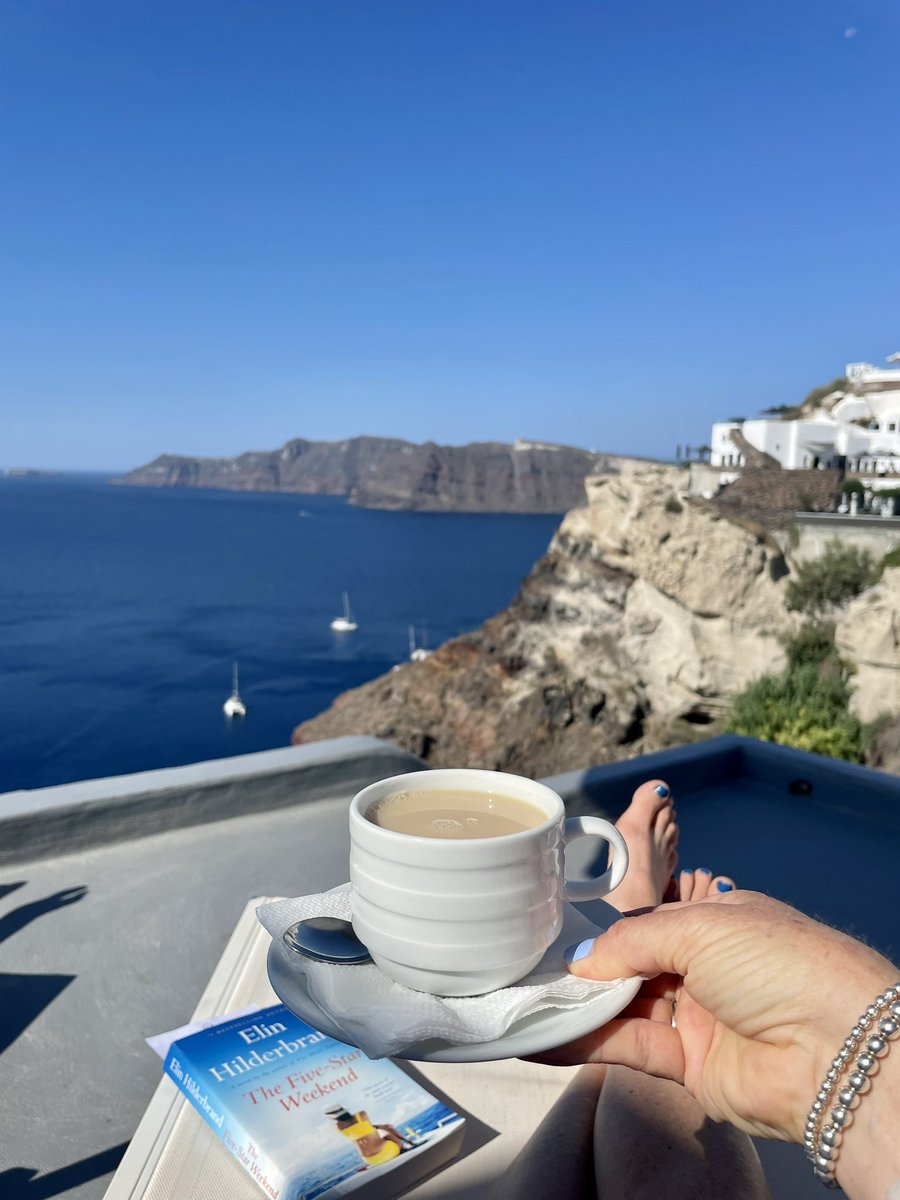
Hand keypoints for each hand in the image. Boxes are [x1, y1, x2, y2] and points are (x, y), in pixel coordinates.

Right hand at [536, 890, 894, 1142]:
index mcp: (718, 922)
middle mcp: (707, 970)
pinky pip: (631, 1049)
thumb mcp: (698, 928)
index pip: (648, 924)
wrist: (834, 1048)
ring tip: (523, 1004)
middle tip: (530, 972)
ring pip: (626, 1010)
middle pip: (632, 968)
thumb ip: (631, 942)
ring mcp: (700, 1019)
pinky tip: (544, 1037)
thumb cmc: (776, 963)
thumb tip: (581, 960)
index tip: (559, 936)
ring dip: (578, 1007)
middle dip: (586, 971)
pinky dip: (587, 1043)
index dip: (606, 932)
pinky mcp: (692, 1067)